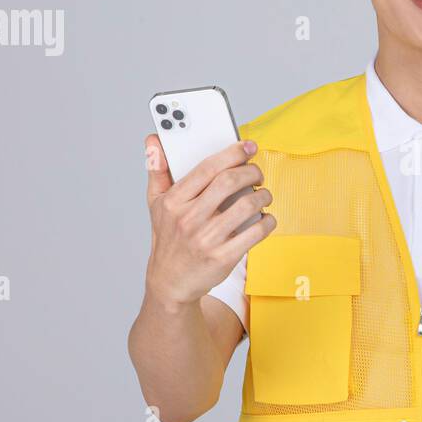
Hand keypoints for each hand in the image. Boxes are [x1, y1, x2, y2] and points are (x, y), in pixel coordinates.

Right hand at [142, 135, 275, 308]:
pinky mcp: (223, 257)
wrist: (171, 282)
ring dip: (263, 196)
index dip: (232, 153)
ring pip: (246, 205)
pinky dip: (267, 222)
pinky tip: (266, 218)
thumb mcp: (156, 203)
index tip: (248, 147)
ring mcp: (206, 239)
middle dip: (251, 172)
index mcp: (173, 201)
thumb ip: (157, 170)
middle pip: (229, 182)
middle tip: (257, 173)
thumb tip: (154, 140)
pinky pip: (255, 232)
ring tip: (263, 195)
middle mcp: (188, 219)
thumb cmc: (168, 238)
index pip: (207, 168)